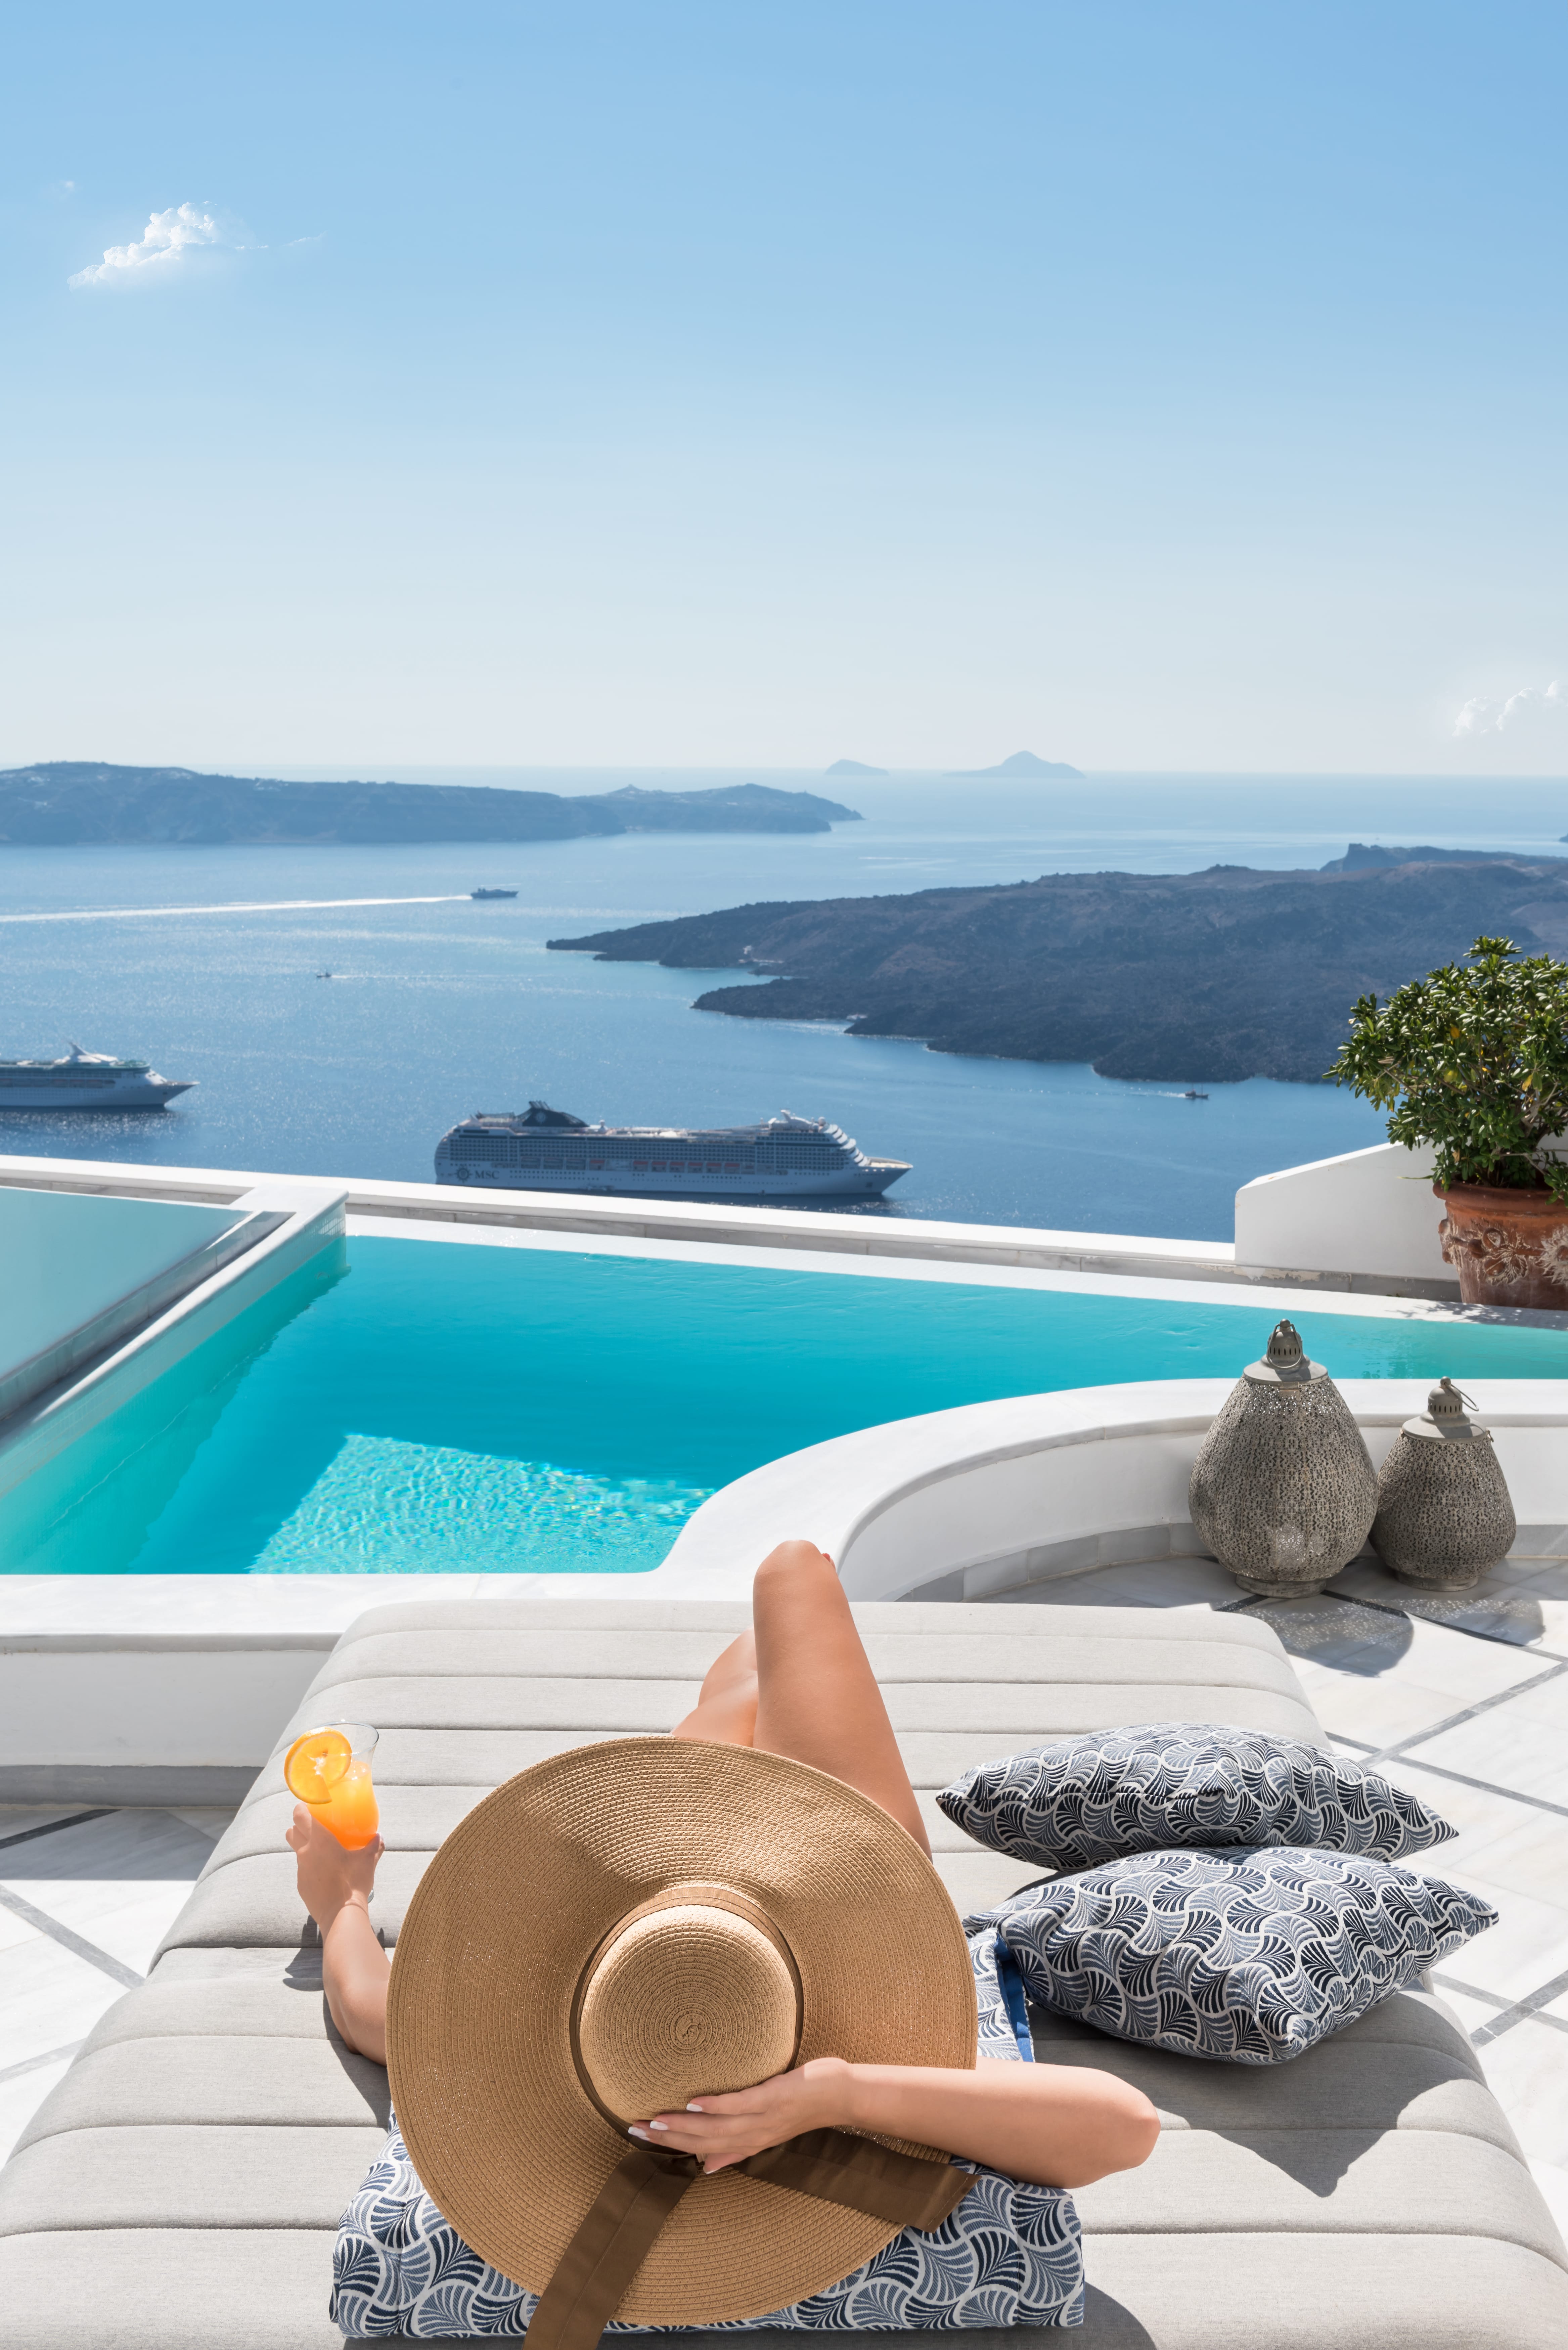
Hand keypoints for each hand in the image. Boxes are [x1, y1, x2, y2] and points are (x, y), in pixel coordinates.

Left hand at [285, 1802, 382, 1935]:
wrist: (341, 1914)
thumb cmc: (354, 1883)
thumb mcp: (367, 1861)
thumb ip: (373, 1846)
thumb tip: (379, 1837)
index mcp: (319, 1840)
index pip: (299, 1816)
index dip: (301, 1808)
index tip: (308, 1807)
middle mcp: (305, 1852)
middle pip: (291, 1831)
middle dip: (298, 1827)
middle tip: (314, 1827)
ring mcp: (301, 1870)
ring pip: (296, 1851)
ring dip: (304, 1847)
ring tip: (321, 1852)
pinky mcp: (301, 1885)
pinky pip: (303, 1870)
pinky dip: (310, 1867)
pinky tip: (324, 1873)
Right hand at [630, 2056, 855, 2172]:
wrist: (841, 2097)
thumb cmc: (802, 2107)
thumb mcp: (768, 2132)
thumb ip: (736, 2149)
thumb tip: (705, 2166)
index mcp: (748, 2144)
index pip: (701, 2150)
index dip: (671, 2147)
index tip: (640, 2138)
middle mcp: (751, 2137)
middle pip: (702, 2142)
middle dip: (667, 2138)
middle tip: (635, 2129)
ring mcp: (762, 2119)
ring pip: (715, 2128)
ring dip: (682, 2125)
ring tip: (654, 2119)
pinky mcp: (772, 2099)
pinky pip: (738, 2104)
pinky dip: (715, 2104)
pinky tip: (693, 2100)